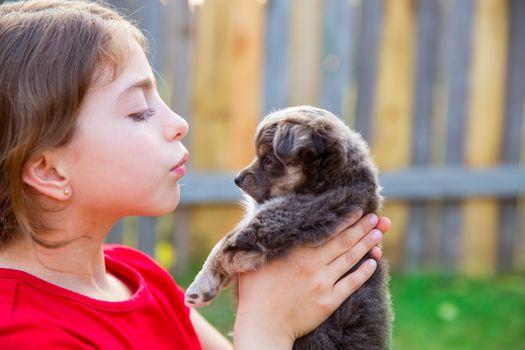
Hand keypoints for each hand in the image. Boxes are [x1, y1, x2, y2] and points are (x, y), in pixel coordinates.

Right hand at [233, 211, 390, 349]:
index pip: (327, 230)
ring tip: (378, 234)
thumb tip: (267, 214)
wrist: (262, 325)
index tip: (358, 209)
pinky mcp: (328, 302)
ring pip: (350, 259)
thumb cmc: (254, 290)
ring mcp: (322, 283)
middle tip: (375, 218)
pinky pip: (351, 284)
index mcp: (296, 251)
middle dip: (362, 227)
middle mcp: (312, 264)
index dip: (345, 219)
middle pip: (343, 241)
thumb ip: (265, 237)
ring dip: (366, 244)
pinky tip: (374, 263)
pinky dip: (364, 272)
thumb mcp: (253, 257)